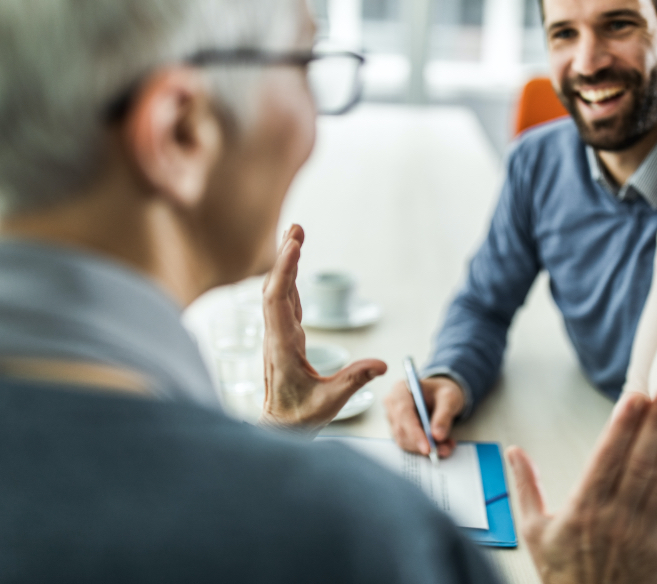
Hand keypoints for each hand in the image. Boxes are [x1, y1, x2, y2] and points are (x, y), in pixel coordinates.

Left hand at [259, 225, 386, 430]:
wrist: (278, 430)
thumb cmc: (300, 418)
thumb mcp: (331, 402)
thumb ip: (355, 380)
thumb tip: (382, 364)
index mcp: (281, 347)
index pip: (277, 300)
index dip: (284, 270)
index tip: (294, 245)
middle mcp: (276, 336)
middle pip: (275, 287)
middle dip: (285, 256)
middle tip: (296, 228)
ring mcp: (278, 335)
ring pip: (278, 292)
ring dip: (286, 263)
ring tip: (295, 235)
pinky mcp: (284, 337)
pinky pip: (284, 301)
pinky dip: (289, 279)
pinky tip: (293, 265)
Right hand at [384, 375, 463, 456]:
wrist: (440, 396)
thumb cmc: (442, 393)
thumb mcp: (449, 398)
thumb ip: (444, 415)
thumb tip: (437, 436)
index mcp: (401, 389)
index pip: (403, 413)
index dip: (414, 432)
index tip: (428, 447)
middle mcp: (392, 404)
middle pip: (401, 430)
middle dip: (423, 443)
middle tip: (444, 450)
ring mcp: (393, 419)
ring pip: (404, 441)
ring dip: (425, 448)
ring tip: (447, 446)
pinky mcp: (398, 431)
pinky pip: (408, 445)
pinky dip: (425, 448)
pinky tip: (441, 445)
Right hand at [507, 387, 656, 583]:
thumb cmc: (562, 575)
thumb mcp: (533, 531)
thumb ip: (525, 486)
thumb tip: (513, 450)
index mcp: (582, 510)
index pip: (607, 459)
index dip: (623, 427)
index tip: (635, 398)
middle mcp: (615, 518)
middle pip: (639, 462)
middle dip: (655, 422)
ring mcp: (641, 531)